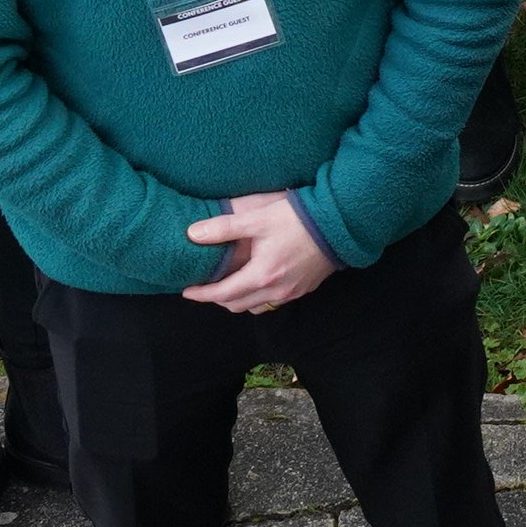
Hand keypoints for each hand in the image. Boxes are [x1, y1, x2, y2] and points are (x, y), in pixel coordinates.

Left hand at [184, 194, 335, 314]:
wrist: (338, 225)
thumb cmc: (297, 220)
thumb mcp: (257, 220)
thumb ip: (223, 228)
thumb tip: (192, 234)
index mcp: (261, 276)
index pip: (223, 293)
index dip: (202, 294)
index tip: (187, 292)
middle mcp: (276, 291)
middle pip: (237, 305)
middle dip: (218, 299)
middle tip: (206, 287)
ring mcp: (291, 293)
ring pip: (256, 306)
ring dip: (239, 301)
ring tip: (230, 286)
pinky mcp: (304, 289)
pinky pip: (273, 301)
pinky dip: (258, 297)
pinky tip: (257, 282)